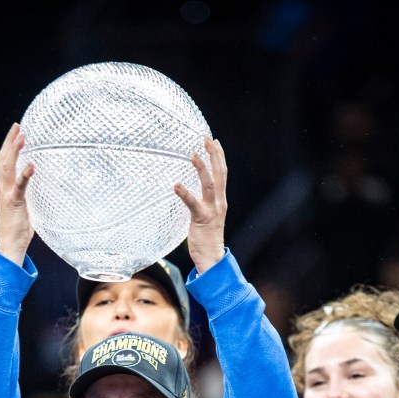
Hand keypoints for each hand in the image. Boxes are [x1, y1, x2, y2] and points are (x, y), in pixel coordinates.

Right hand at [0, 123, 34, 263]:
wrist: (11, 244)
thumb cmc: (18, 227)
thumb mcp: (22, 204)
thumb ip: (25, 192)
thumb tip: (36, 184)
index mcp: (3, 187)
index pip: (4, 161)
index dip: (9, 145)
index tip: (16, 131)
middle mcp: (2, 187)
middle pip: (4, 159)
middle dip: (10, 141)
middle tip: (17, 126)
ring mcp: (6, 193)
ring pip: (8, 167)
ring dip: (15, 151)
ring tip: (22, 136)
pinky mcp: (14, 201)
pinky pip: (19, 185)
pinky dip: (25, 174)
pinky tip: (31, 164)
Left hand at [176, 136, 226, 273]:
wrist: (212, 258)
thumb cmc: (206, 239)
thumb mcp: (207, 216)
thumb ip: (202, 203)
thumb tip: (189, 191)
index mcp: (220, 200)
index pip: (222, 174)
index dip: (219, 157)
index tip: (213, 141)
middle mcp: (219, 202)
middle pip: (220, 174)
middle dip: (214, 155)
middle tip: (206, 138)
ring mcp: (212, 210)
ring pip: (210, 185)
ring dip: (202, 168)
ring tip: (193, 153)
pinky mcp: (201, 219)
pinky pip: (192, 204)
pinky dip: (185, 193)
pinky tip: (176, 185)